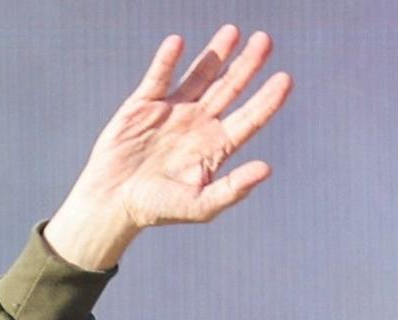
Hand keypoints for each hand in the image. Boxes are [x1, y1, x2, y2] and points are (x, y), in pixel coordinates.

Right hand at [44, 25, 292, 269]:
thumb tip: (266, 169)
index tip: (285, 79)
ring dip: (216, 53)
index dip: (268, 99)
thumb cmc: (158, 209)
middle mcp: (199, 124)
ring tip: (233, 31)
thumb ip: (233, 189)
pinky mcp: (143, 104)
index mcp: (216, 147)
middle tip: (265, 40)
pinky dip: (167, 61)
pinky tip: (178, 43)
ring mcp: (172, 111)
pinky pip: (158, 77)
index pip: (250, 118)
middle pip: (230, 88)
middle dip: (248, 64)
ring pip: (200, 75)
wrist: (112, 202)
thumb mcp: (200, 206)